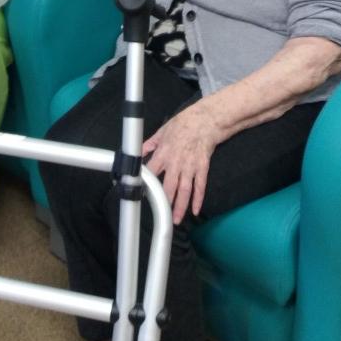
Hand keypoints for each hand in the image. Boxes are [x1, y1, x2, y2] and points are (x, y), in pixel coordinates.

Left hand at [141, 102, 219, 224]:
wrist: (204, 121)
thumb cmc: (182, 124)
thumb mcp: (161, 132)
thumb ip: (148, 145)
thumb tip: (135, 151)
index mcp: (163, 153)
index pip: (151, 171)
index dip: (145, 182)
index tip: (141, 194)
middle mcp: (176, 162)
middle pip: (169, 186)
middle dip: (164, 201)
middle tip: (161, 215)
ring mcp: (190, 166)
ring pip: (185, 190)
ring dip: (180, 205)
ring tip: (176, 219)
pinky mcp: (202, 168)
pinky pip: (200, 186)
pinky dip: (198, 199)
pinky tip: (195, 211)